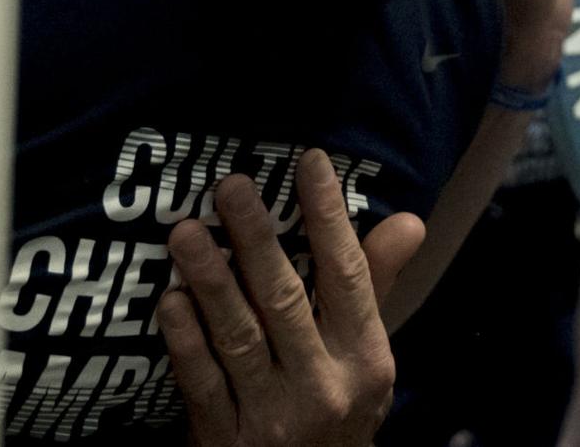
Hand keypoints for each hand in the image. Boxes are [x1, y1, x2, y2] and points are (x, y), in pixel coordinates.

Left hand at [159, 148, 425, 446]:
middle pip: (285, 299)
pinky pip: (202, 383)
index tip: (309, 162)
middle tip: (230, 185)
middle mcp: (324, 385)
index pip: (348, 273)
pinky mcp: (226, 443)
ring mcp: (273, 417)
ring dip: (211, 281)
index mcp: (364, 356)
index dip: (328, 215)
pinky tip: (170, 300)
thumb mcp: (365, 354)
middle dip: (256, 239)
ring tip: (186, 232)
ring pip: (239, 337)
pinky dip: (185, 341)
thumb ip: (376, 284)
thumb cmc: (337, 407)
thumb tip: (409, 221)